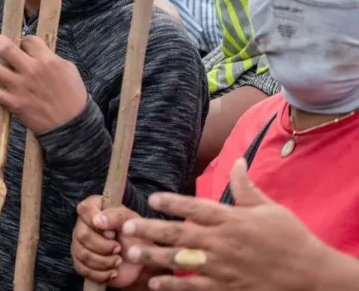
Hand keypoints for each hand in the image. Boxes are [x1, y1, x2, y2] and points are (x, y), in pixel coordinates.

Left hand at [0, 34, 87, 132]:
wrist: (71, 124)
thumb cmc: (72, 96)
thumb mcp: (68, 69)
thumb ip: (50, 57)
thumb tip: (34, 51)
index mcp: (47, 60)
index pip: (27, 40)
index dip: (24, 42)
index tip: (24, 48)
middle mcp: (31, 71)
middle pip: (3, 47)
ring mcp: (19, 87)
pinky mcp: (12, 103)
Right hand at [72, 195, 145, 287]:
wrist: (140, 260)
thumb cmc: (136, 236)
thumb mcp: (132, 222)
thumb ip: (116, 216)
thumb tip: (96, 220)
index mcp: (95, 208)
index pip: (84, 209)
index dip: (96, 222)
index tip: (113, 232)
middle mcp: (83, 224)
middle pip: (82, 235)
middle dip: (103, 246)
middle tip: (118, 248)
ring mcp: (79, 243)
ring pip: (82, 253)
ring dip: (104, 261)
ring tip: (118, 261)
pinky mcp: (81, 262)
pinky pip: (82, 269)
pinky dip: (101, 274)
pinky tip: (113, 272)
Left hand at [123, 158, 324, 289]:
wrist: (311, 276)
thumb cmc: (290, 238)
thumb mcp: (269, 208)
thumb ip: (245, 187)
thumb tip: (236, 161)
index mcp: (233, 219)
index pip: (198, 207)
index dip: (174, 202)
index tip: (153, 198)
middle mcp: (224, 242)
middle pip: (181, 234)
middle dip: (150, 229)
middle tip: (127, 226)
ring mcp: (224, 267)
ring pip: (181, 261)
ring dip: (153, 257)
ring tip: (130, 253)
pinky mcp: (227, 288)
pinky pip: (194, 288)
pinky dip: (173, 286)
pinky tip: (154, 283)